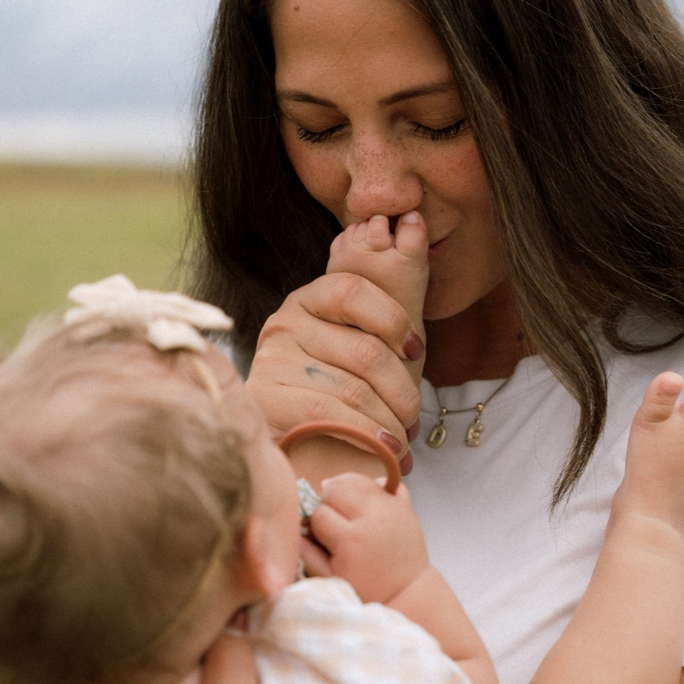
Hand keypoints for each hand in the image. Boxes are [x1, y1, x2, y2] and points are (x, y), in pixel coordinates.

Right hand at [248, 274, 424, 474]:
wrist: (286, 436)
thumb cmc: (333, 387)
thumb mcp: (355, 347)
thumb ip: (380, 321)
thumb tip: (417, 236)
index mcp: (311, 298)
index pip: (352, 290)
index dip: (393, 319)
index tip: (416, 351)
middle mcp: (287, 321)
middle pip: (365, 350)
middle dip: (402, 391)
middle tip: (414, 418)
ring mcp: (273, 358)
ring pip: (354, 389)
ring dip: (390, 421)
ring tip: (402, 440)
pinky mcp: (265, 395)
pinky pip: (329, 413)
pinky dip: (367, 434)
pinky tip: (385, 448)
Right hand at [302, 473, 429, 603]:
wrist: (408, 591)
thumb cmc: (367, 589)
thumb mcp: (331, 580)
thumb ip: (308, 555)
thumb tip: (293, 531)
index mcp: (351, 539)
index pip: (319, 513)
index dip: (314, 524)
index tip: (321, 537)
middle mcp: (371, 517)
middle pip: (336, 488)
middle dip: (327, 501)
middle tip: (332, 519)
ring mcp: (390, 507)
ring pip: (357, 479)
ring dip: (345, 489)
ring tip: (345, 508)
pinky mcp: (405, 504)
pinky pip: (384, 481)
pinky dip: (372, 488)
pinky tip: (367, 504)